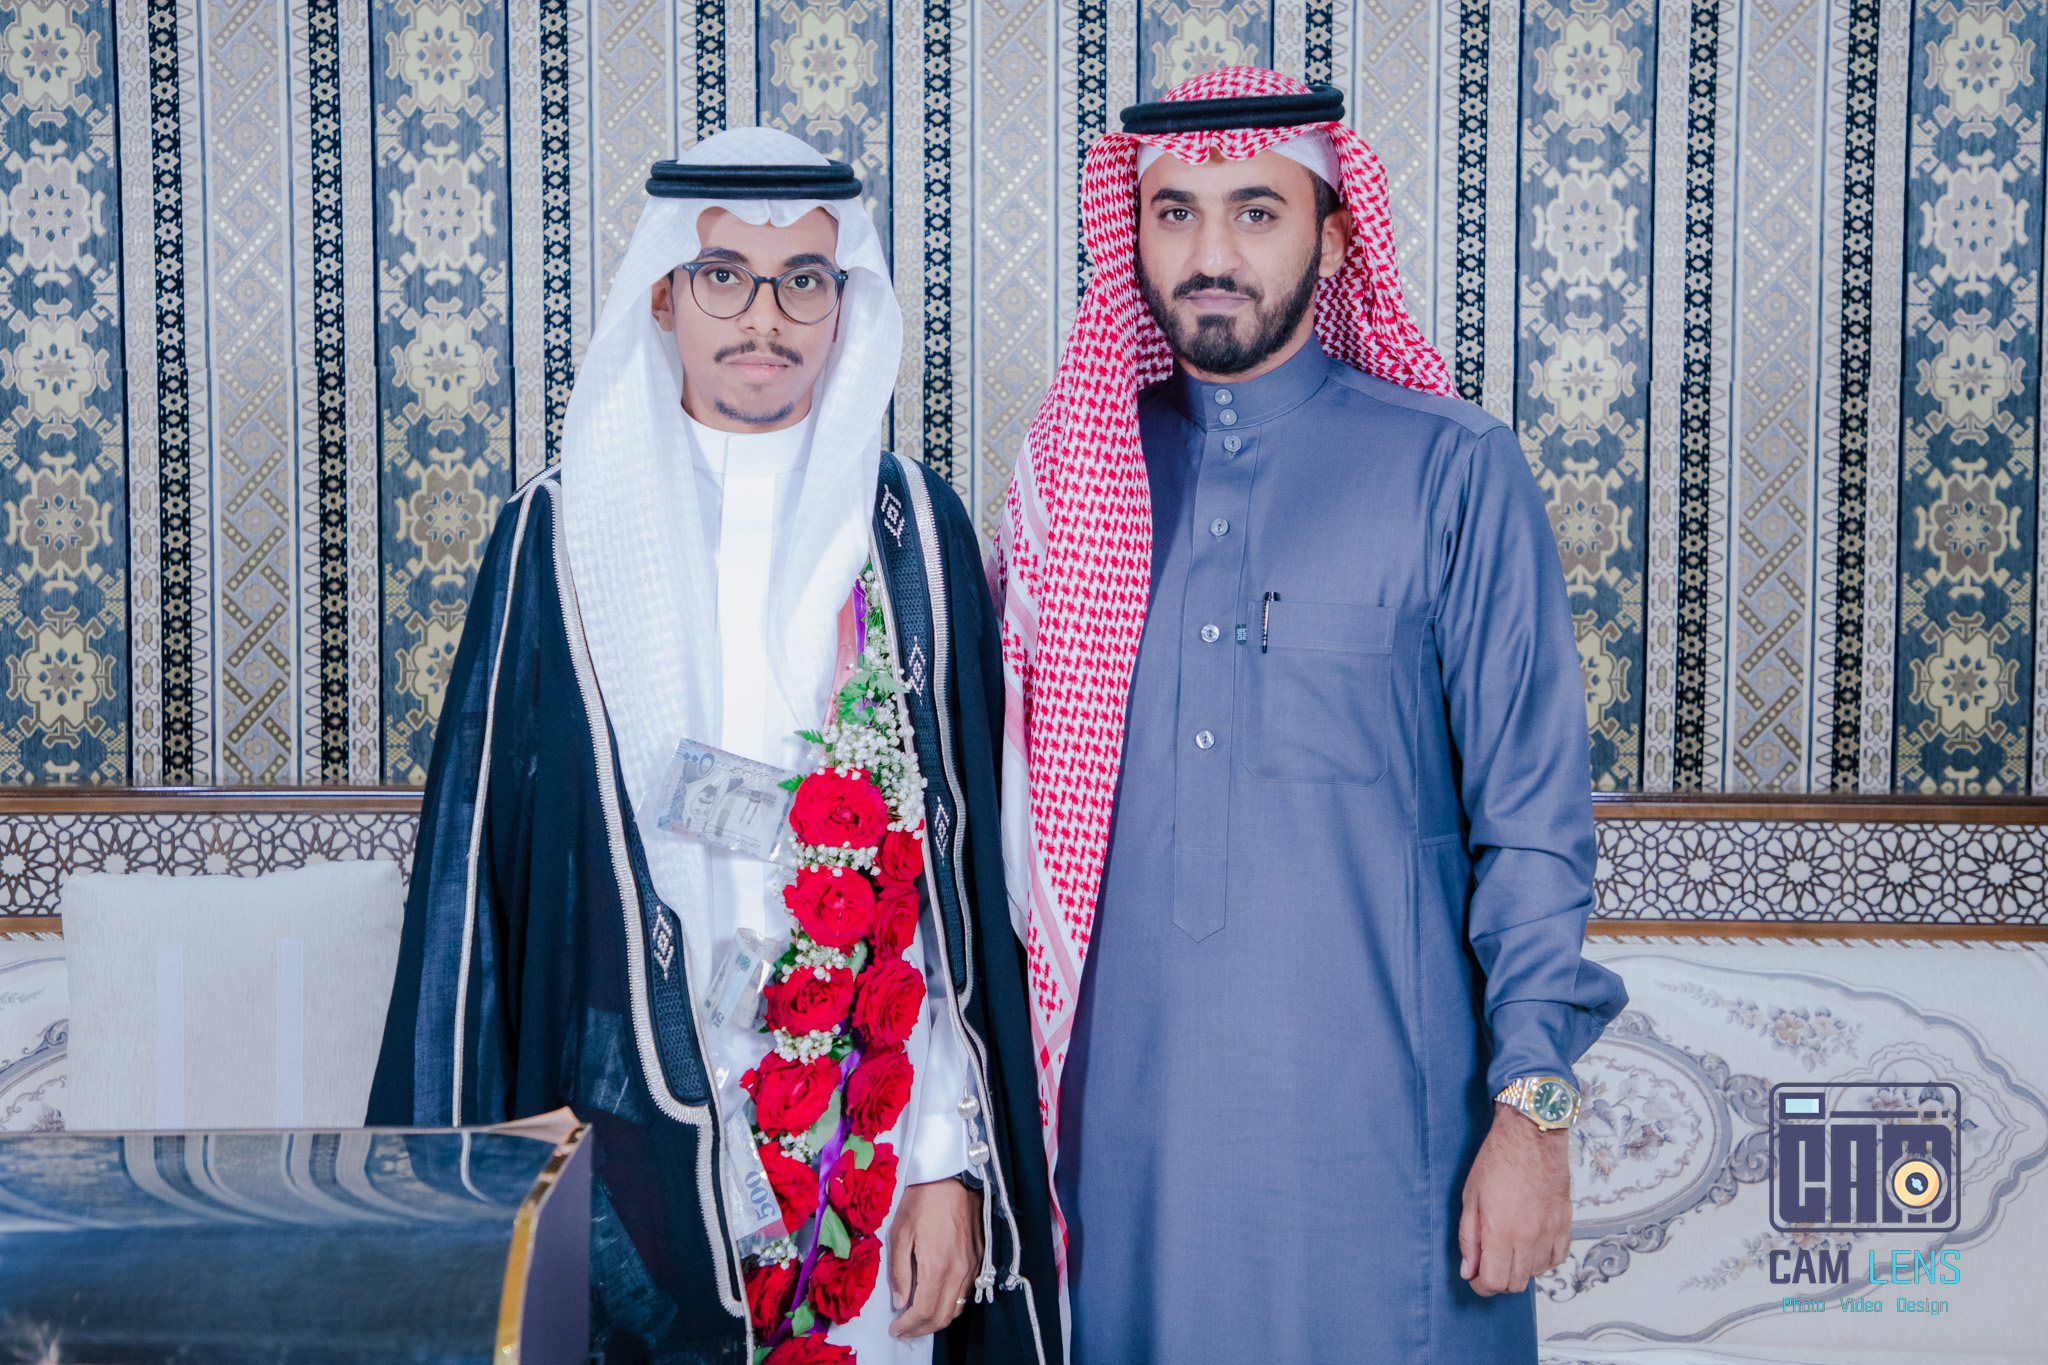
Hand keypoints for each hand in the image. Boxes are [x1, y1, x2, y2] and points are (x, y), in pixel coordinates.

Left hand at [887, 1178, 982, 1337]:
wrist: (953, 1176)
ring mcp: (972, 1265)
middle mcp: (958, 1271)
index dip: (908, 1326)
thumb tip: (899, 1301)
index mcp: (936, 1266)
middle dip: (921, 1329)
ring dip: (937, 1318)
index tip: (895, 1328)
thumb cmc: (923, 1200)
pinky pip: (967, 1292)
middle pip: (943, 1317)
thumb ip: (899, 1272)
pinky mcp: (980, 1257)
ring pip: (957, 1307)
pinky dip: (951, 1303)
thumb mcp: (900, 1233)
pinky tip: (938, 1296)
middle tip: (904, 1329)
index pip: (924, 1312)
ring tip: (918, 1317)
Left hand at [1457, 1102, 1572, 1295]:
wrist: (1532, 1135)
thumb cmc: (1498, 1160)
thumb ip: (1469, 1238)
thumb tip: (1468, 1269)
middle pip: (1515, 1284)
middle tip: (1488, 1262)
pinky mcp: (1565, 1225)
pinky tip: (1530, 1243)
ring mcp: (1550, 1233)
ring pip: (1536, 1273)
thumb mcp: (1470, 1197)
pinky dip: (1542, 1259)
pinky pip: (1556, 1259)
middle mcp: (1529, 1238)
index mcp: (1501, 1232)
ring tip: (1508, 1246)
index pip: (1494, 1282)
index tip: (1475, 1276)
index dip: (1481, 1285)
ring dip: (1519, 1268)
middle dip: (1498, 1280)